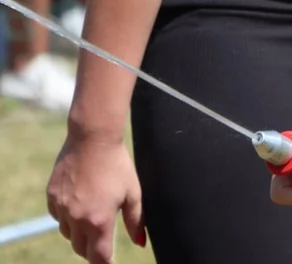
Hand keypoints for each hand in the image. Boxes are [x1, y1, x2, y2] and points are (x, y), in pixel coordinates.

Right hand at [46, 136, 145, 263]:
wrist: (92, 140)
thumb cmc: (118, 165)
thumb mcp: (133, 193)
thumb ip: (136, 220)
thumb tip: (140, 243)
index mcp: (99, 220)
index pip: (99, 256)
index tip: (109, 263)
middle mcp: (77, 218)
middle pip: (81, 248)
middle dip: (92, 250)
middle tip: (102, 244)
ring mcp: (61, 208)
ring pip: (68, 234)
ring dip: (79, 234)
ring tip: (93, 219)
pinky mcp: (51, 197)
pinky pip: (58, 217)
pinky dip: (68, 218)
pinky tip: (80, 205)